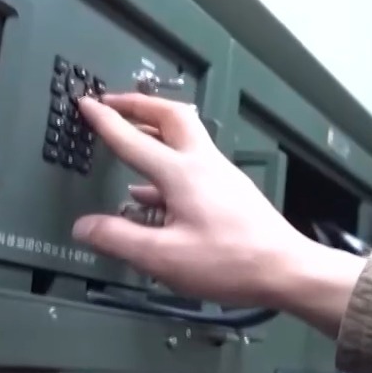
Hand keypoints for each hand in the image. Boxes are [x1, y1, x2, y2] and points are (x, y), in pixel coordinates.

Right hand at [70, 93, 356, 315]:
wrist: (286, 269)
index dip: (105, 120)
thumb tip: (85, 227)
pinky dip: (168, 163)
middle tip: (114, 103)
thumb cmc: (229, 262)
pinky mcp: (231, 190)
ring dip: (155, 131)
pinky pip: (193, 163)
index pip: (133, 139)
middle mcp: (204, 164)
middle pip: (171, 117)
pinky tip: (152, 193)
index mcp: (182, 173)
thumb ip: (119, 239)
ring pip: (185, 138)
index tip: (85, 103)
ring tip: (130, 138)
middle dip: (140, 105)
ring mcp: (221, 174)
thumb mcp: (163, 257)